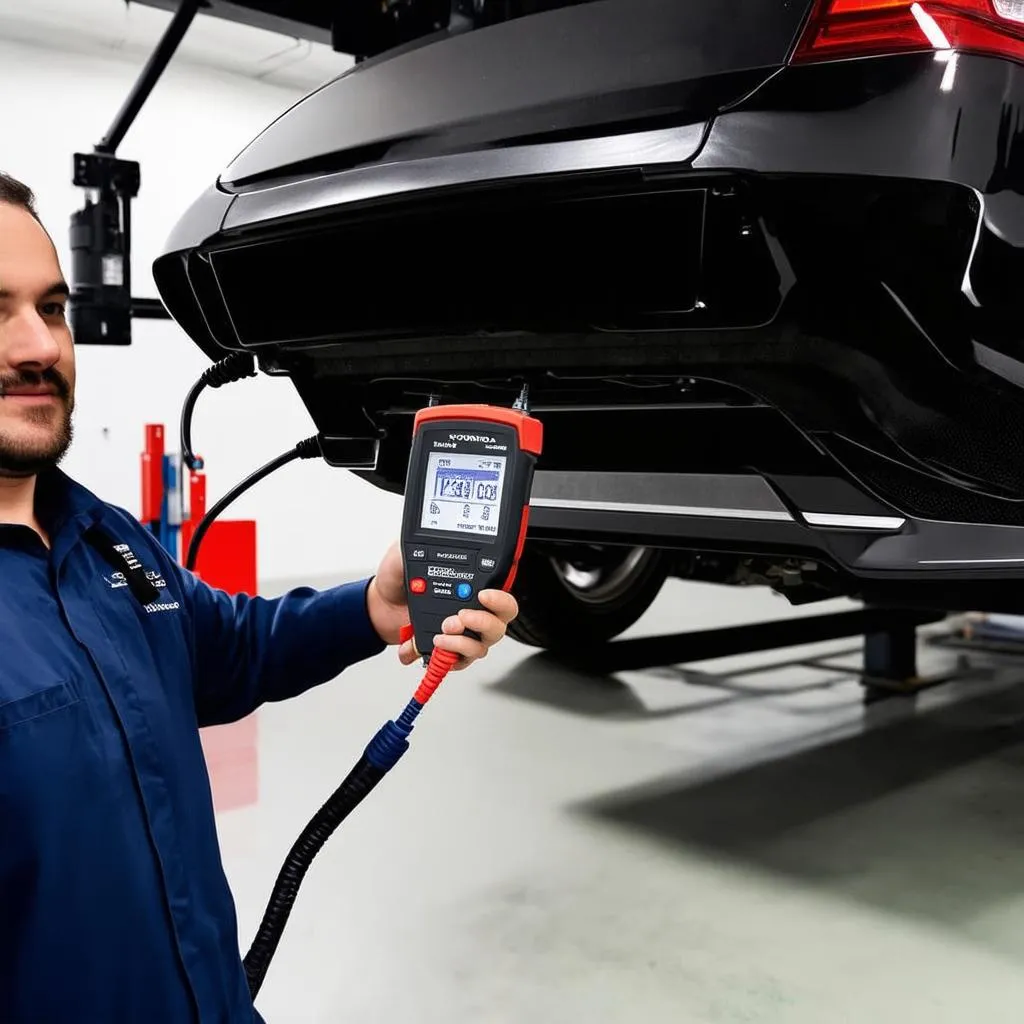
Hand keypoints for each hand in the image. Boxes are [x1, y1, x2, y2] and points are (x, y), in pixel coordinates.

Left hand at [366, 541, 518, 669]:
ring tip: (442, 632)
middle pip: (499, 624)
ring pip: (481, 646)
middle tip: (462, 616)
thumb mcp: (405, 555)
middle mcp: (472, 612)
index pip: (500, 596)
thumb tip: (426, 543)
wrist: (377, 606)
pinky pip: (457, 662)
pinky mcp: (447, 651)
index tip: (485, 595)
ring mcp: (461, 634)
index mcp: (470, 587)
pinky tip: (428, 645)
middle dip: (484, 623)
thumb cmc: (396, 580)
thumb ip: (417, 547)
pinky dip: (444, 657)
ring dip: (464, 642)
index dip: (500, 599)